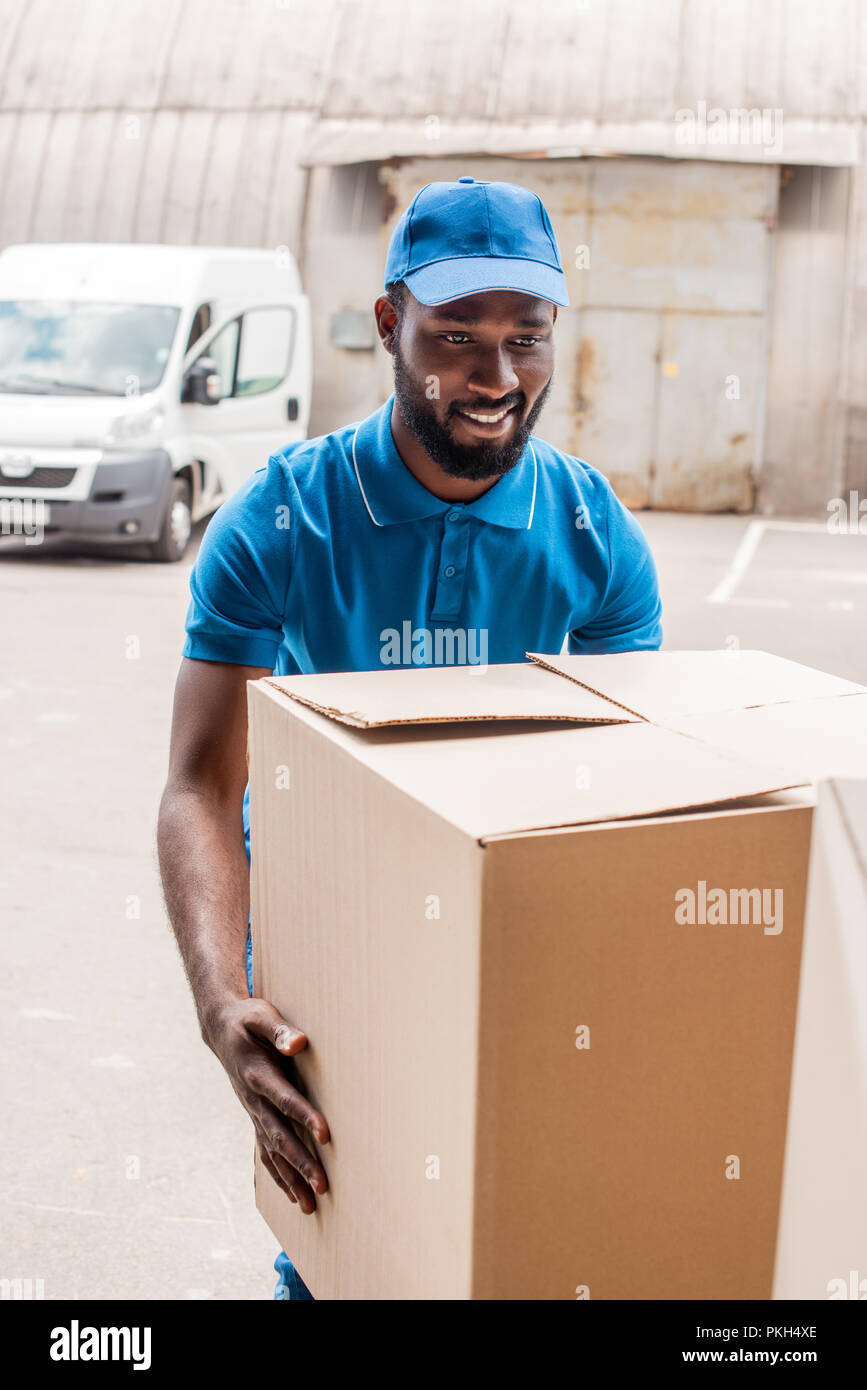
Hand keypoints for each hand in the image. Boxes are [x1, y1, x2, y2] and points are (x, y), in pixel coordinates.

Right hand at [204, 996, 328, 1213]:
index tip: (325, 1134)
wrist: (221, 1028)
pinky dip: (278, 1176)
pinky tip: (292, 1195)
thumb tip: (298, 1043)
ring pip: (272, 1151)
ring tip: (310, 1204)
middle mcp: (254, 1099)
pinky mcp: (255, 1117)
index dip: (304, 1116)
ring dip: (290, 1178)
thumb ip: (279, 1030)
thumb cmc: (248, 1019)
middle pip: (279, 1135)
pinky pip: (265, 1151)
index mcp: (258, 1073)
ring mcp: (253, 1111)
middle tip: (322, 1184)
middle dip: (300, 1161)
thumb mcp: (262, 1016)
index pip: (284, 1099)